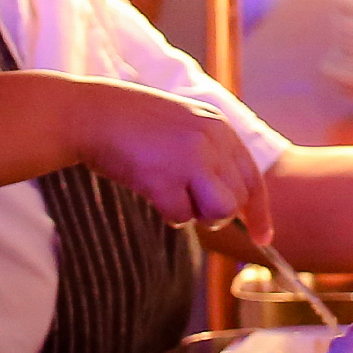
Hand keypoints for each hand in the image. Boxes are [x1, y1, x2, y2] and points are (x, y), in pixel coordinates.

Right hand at [70, 81, 268, 234]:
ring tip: (172, 196)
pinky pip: (182, 217)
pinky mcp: (166, 178)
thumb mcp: (183, 127)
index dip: (259, 212)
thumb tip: (230, 204)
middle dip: (215, 212)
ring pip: (221, 212)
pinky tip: (149, 188)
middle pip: (238, 199)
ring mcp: (191, 158)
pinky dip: (166, 212)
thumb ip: (209, 155)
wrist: (90, 114)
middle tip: (185, 200)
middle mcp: (213, 140)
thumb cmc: (131, 125)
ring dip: (197, 214)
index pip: (252, 177)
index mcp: (219, 126)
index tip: (263, 238)